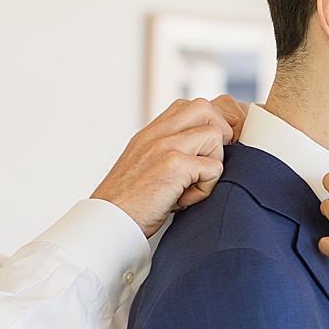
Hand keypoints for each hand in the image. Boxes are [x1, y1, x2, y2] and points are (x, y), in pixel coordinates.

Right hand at [91, 96, 239, 236]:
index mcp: (151, 133)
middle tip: (211, 163)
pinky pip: (213, 168)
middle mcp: (157, 134)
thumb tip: (206, 149)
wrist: (108, 222)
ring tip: (192, 186)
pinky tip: (184, 200)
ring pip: (215, 136)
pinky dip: (205, 189)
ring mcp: (165, 146)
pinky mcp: (173, 165)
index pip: (191, 106)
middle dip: (221, 135)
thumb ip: (170, 152)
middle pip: (206, 108)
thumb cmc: (129, 204)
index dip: (213, 122)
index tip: (218, 145)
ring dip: (213, 164)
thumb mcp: (146, 167)